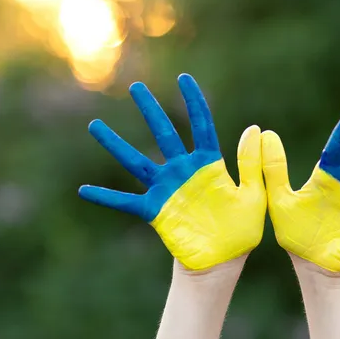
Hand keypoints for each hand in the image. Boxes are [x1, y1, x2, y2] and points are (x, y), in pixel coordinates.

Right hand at [79, 74, 265, 270]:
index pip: (201, 125)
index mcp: (208, 164)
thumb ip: (251, 164)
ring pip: (137, 162)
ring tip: (95, 126)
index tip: (184, 79)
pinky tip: (84, 190)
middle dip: (150, 110)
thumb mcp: (252, 194)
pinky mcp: (155, 210)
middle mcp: (183, 171)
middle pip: (164, 133)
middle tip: (135, 87)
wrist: (223, 259)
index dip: (194, 102)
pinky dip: (106, 197)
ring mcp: (166, 189)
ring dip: (116, 144)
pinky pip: (125, 201)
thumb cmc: (241, 229)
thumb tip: (255, 128)